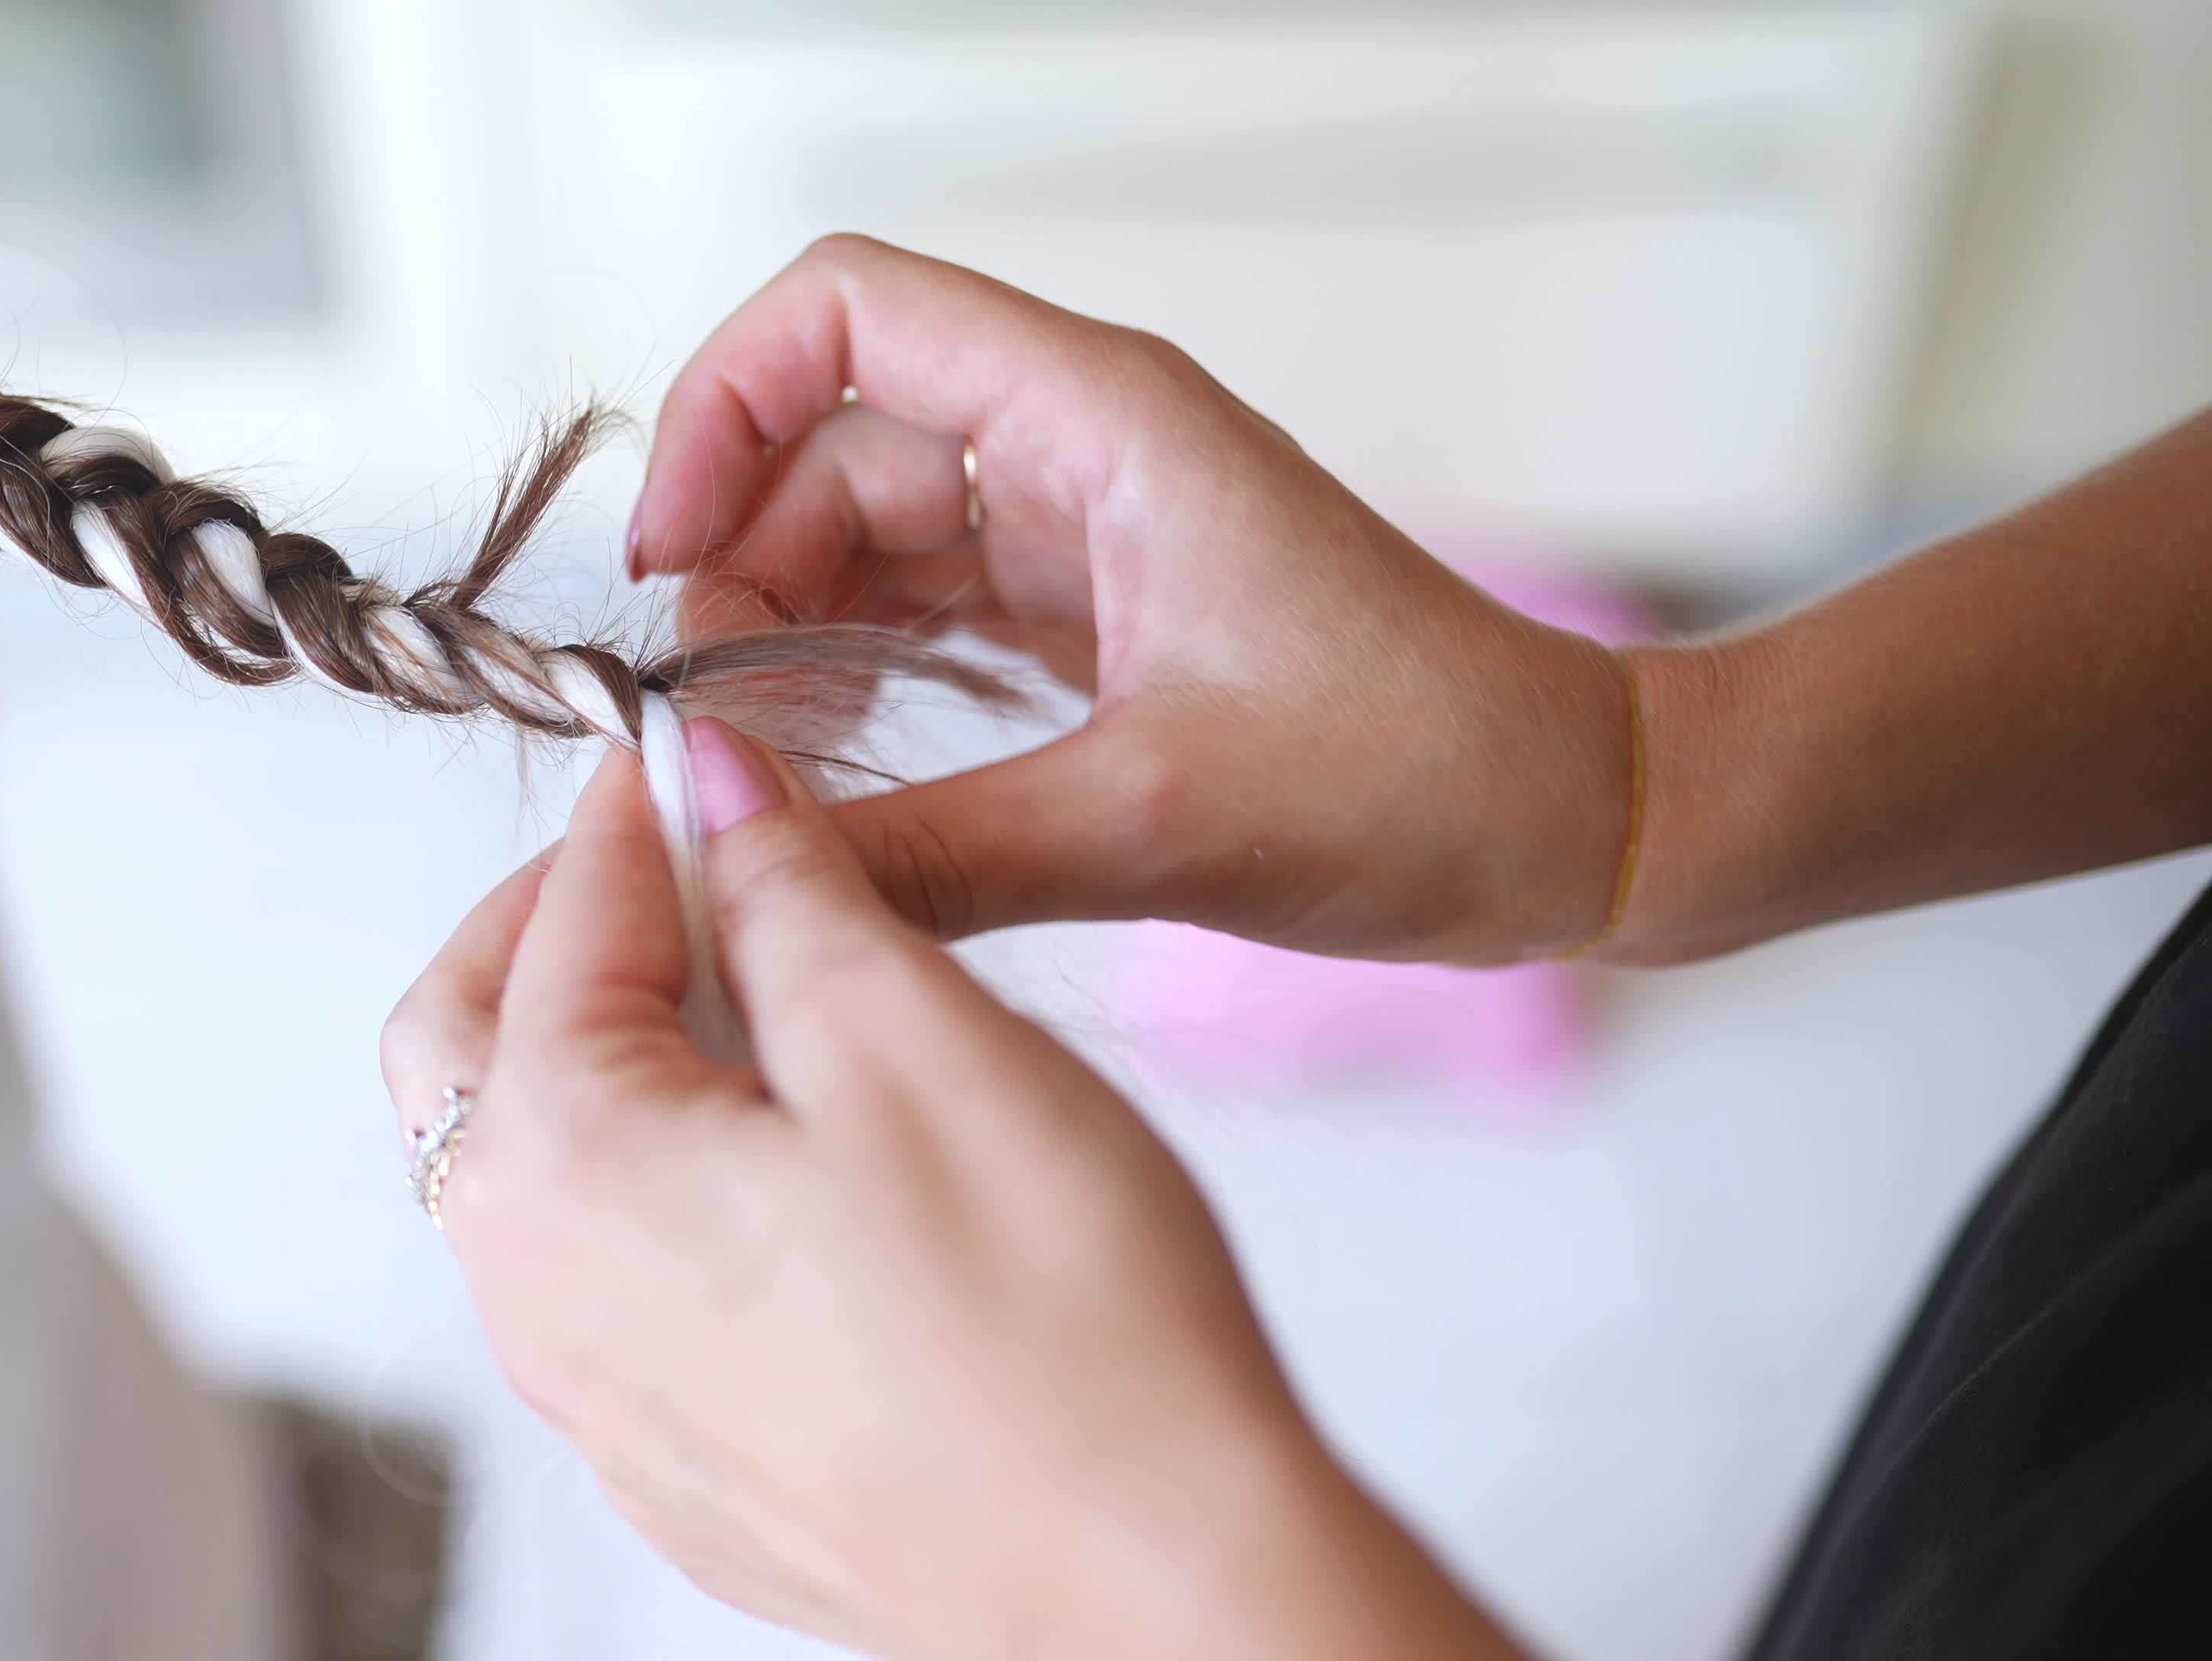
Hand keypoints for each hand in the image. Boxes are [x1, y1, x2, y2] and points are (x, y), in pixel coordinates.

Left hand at [380, 720, 1526, 1659]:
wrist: (1151, 1586)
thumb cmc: (1057, 1331)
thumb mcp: (916, 1036)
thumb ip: (786, 890)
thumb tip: (711, 782)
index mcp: (561, 1162)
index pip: (555, 924)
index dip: (635, 815)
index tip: (698, 754)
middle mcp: (535, 1296)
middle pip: (470, 1049)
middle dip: (562, 930)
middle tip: (689, 864)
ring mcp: (600, 1400)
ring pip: (539, 1171)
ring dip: (609, 1057)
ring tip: (760, 1000)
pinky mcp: (680, 1467)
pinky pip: (613, 1284)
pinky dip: (660, 1184)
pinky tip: (796, 1163)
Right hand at [633, 235, 1630, 961]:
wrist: (1569, 822)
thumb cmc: (1426, 772)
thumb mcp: (1161, 819)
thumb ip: (941, 845)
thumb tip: (747, 868)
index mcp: (1103, 422)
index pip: (848, 312)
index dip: (723, 406)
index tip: (673, 558)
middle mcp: (1081, 452)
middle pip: (830, 439)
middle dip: (740, 555)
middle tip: (704, 711)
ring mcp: (1084, 534)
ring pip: (866, 533)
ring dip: (787, 625)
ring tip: (749, 752)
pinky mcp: (1093, 621)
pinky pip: (923, 614)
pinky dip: (852, 672)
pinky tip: (817, 763)